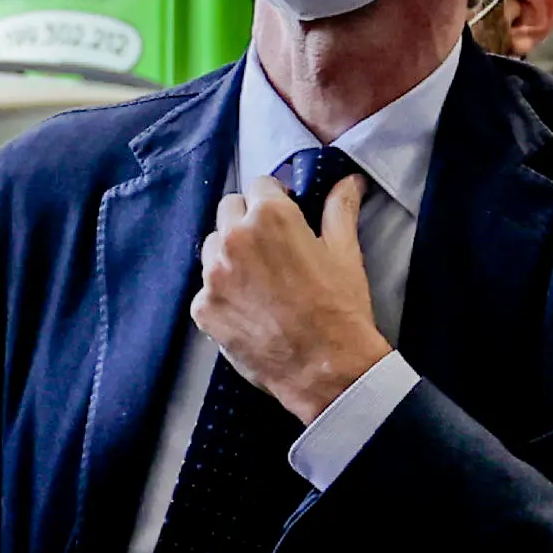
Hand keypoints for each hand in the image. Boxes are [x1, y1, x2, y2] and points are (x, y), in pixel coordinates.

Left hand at [190, 173, 389, 421]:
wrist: (327, 371)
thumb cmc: (341, 311)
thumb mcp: (346, 253)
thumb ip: (340, 209)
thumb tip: (348, 182)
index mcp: (271, 217)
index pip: (259, 185)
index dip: (275, 200)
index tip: (284, 218)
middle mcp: (234, 240)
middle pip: (229, 210)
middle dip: (248, 222)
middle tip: (273, 249)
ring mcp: (213, 276)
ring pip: (212, 247)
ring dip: (230, 255)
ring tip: (259, 281)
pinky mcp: (204, 309)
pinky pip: (207, 288)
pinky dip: (224, 295)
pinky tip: (250, 310)